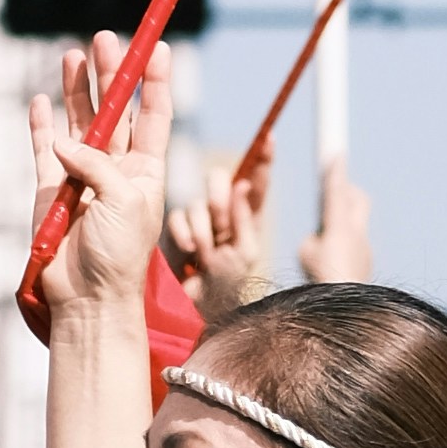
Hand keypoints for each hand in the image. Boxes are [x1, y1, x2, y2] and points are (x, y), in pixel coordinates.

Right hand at [25, 37, 172, 322]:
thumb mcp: (125, 203)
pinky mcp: (50, 189)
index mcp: (146, 171)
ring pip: (80, 122)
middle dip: (111, 75)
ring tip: (74, 55)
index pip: (155, 116)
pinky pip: (44, 149)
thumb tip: (61, 141)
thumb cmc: (119, 256)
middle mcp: (116, 169)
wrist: (87, 297)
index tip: (157, 47)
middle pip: (115, 111)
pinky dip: (41, 125)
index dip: (156, 82)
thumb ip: (97, 165)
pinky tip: (41, 100)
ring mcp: (81, 177)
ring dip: (77, 89)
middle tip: (106, 40)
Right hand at [173, 130, 275, 317]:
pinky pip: (177, 217)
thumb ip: (244, 220)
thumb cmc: (227, 287)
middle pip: (219, 182)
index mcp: (248, 218)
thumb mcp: (243, 255)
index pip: (256, 182)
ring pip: (197, 202)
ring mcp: (200, 220)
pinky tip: (188, 253)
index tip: (269, 138)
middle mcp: (224, 214)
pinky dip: (183, 234)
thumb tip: (241, 186)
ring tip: (204, 254)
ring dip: (202, 230)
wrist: (194, 308)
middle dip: (218, 199)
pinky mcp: (178, 228)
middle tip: (219, 221)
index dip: (262, 158)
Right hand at [299, 157, 373, 285]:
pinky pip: (356, 243)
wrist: (349, 309)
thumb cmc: (321, 281)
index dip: (335, 170)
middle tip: (332, 189)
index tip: (336, 153)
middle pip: (358, 199)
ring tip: (327, 235)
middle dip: (347, 190)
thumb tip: (317, 237)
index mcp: (339, 226)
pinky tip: (334, 259)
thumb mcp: (306, 254)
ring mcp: (365, 248)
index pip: (337, 190)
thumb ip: (312, 239)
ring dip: (344, 221)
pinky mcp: (367, 262)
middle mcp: (357, 233)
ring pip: (357, 222)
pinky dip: (345, 243)